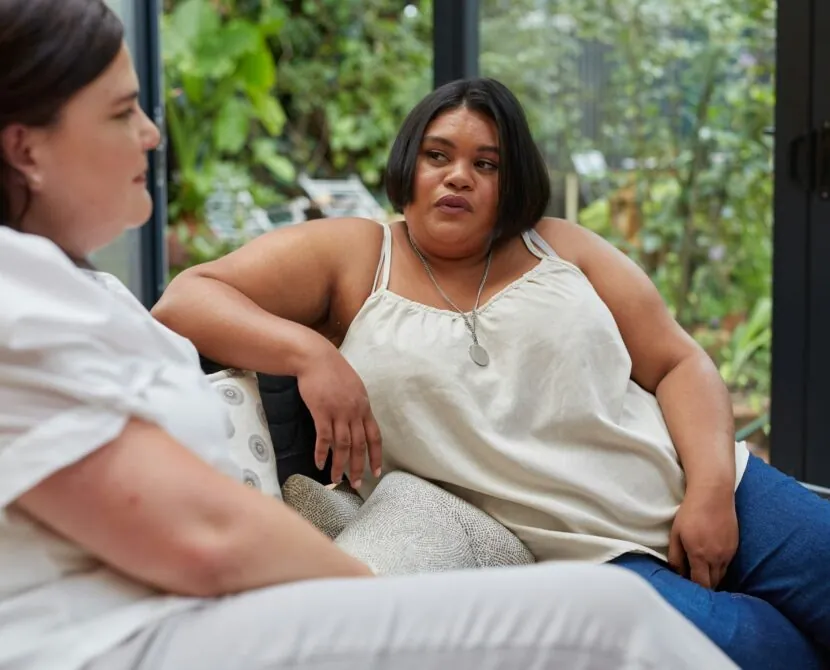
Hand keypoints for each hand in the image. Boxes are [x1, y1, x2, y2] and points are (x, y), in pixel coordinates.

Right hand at [295, 338, 381, 487]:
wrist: (315, 357)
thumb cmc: (332, 370)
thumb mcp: (353, 386)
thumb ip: (357, 404)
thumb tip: (358, 420)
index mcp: (364, 406)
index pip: (375, 436)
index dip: (376, 456)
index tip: (377, 472)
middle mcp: (354, 412)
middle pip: (360, 445)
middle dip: (358, 466)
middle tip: (356, 484)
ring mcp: (339, 412)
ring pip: (343, 445)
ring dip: (340, 465)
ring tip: (336, 480)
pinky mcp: (322, 411)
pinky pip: (324, 437)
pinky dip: (322, 453)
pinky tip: (319, 464)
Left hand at [668, 485, 737, 588]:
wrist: (713, 494)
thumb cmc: (690, 512)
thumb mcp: (676, 533)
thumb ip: (675, 556)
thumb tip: (677, 573)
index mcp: (699, 555)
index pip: (700, 583)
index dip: (694, 589)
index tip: (687, 588)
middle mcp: (716, 558)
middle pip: (713, 583)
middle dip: (704, 586)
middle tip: (694, 582)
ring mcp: (728, 553)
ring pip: (722, 575)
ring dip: (713, 578)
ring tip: (702, 574)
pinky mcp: (735, 546)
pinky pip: (727, 564)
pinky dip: (720, 568)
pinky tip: (711, 562)